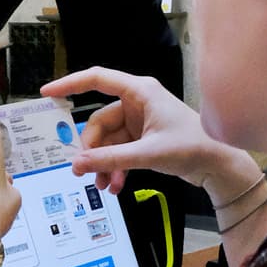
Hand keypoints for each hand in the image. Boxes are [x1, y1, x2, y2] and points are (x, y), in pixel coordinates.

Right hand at [41, 67, 236, 193]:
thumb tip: (77, 164)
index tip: (47, 94)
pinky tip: (116, 186)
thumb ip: (111, 159)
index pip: (97, 79)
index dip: (70, 84)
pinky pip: (119, 151)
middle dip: (91, 149)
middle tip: (84, 172)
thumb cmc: (193, 146)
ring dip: (103, 164)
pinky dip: (115, 168)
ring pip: (107, 141)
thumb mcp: (148, 154)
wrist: (219, 165)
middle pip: (98, 122)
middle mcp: (137, 103)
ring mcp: (140, 122)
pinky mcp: (143, 139)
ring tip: (103, 186)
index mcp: (140, 92)